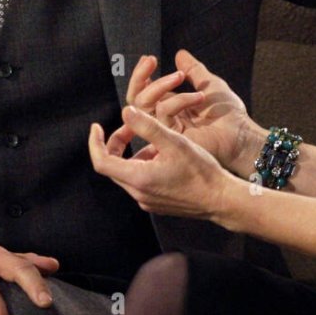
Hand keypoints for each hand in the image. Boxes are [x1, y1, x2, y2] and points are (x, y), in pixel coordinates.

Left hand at [88, 105, 238, 220]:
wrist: (220, 199)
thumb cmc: (201, 171)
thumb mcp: (174, 141)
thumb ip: (147, 125)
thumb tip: (126, 111)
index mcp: (138, 179)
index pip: (101, 161)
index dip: (95, 142)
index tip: (97, 127)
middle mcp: (138, 194)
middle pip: (113, 166)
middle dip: (118, 143)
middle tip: (132, 125)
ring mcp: (147, 201)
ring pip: (128, 173)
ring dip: (133, 153)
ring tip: (154, 138)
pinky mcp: (156, 203)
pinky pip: (141, 181)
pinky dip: (144, 164)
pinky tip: (163, 155)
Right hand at [127, 51, 262, 174]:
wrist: (242, 135)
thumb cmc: (229, 114)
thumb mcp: (209, 84)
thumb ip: (193, 70)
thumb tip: (179, 54)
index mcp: (172, 107)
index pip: (144, 92)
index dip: (142, 75)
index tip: (149, 58)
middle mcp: (166, 119)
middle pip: (136, 99)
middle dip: (140, 77)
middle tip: (151, 60)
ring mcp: (167, 129)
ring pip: (145, 106)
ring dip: (161, 85)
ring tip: (181, 76)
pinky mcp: (171, 138)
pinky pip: (164, 113)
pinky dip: (181, 100)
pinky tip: (199, 97)